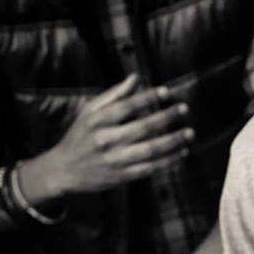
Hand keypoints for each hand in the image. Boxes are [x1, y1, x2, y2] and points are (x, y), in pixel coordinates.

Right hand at [41, 74, 192, 195]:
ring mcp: (115, 160)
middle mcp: (106, 140)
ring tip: (189, 133)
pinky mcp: (122, 176)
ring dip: (173, 141)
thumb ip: (114, 95)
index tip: (166, 92)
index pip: (127, 106)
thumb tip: (136, 77)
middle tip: (184, 108)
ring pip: (150, 150)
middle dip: (166, 117)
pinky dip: (168, 161)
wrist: (63, 170)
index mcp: (97, 121)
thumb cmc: (80, 136)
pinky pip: (150, 168)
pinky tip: (182, 153)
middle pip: (142, 127)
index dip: (148, 98)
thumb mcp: (89, 112)